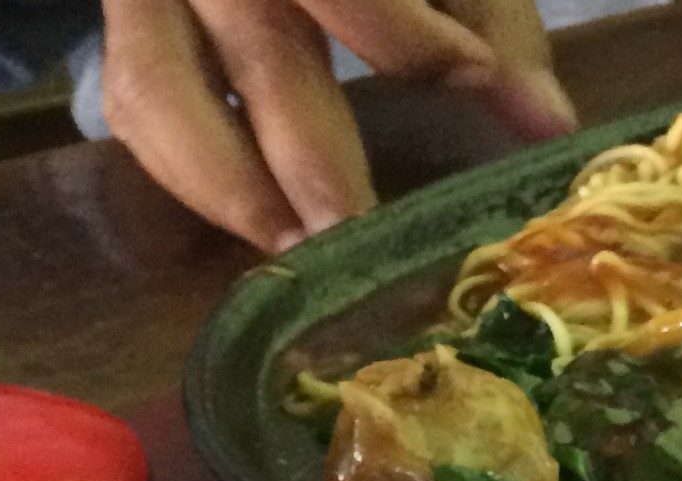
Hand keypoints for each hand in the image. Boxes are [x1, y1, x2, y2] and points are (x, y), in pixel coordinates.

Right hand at [99, 0, 577, 250]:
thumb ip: (495, 29)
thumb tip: (549, 126)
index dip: (404, 32)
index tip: (473, 77)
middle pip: (255, 51)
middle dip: (309, 155)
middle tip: (356, 233)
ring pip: (155, 91)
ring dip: (226, 185)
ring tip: (298, 250)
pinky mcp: (132, 33)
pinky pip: (133, 109)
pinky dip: (186, 173)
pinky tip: (258, 223)